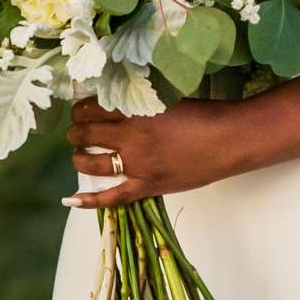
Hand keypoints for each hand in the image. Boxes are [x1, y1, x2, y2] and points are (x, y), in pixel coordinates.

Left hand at [62, 93, 246, 207]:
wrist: (229, 140)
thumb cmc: (204, 115)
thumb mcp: (166, 99)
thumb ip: (141, 103)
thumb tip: (120, 105)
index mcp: (134, 110)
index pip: (91, 107)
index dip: (81, 109)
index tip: (82, 110)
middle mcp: (129, 137)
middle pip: (85, 133)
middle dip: (75, 131)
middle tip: (77, 131)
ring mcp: (136, 164)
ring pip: (90, 162)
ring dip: (78, 157)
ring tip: (80, 154)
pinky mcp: (147, 186)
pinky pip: (111, 197)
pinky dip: (89, 200)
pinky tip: (70, 200)